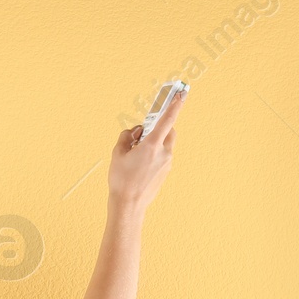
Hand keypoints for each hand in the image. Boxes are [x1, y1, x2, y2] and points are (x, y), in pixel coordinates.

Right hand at [107, 87, 184, 211]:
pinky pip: (162, 157)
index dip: (174, 104)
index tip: (181, 92)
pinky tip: (139, 165)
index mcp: (152, 145)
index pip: (167, 119)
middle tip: (141, 134)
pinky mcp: (165, 172)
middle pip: (168, 131)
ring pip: (165, 144)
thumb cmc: (121, 180)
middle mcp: (164, 153)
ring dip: (155, 142)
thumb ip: (126, 137)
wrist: (128, 206)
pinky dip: (154, 155)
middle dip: (158, 128)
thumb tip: (133, 133)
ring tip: (137, 153)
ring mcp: (167, 163)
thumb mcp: (117, 154)